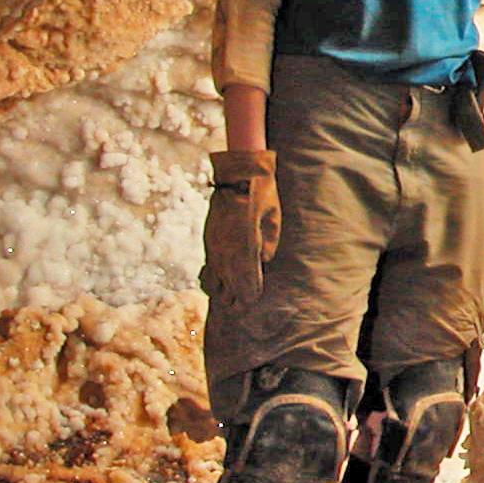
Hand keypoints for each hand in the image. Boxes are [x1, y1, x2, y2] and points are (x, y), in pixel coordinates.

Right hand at [204, 150, 280, 304]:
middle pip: (230, 279)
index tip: (252, 301)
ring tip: (226, 303)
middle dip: (235, 295)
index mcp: (247, 241)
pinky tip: (213, 285)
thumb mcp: (274, 217)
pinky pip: (209, 262)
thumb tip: (264, 262)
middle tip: (239, 309)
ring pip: (216, 273)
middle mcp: (228, 245)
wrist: (237, 173)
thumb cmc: (263, 194)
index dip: (250, 290)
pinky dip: (211, 275)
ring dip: (221, 288)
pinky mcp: (209, 237)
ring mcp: (216, 242)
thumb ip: (270, 242)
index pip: (248, 274)